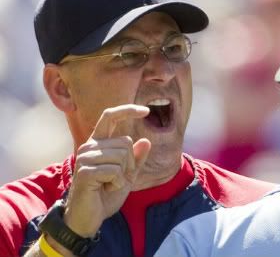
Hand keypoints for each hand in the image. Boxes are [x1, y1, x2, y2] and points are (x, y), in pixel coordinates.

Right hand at [63, 104, 150, 237]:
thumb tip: (146, 140)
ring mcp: (85, 157)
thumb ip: (136, 159)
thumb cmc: (106, 195)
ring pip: (122, 156)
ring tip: (109, 184)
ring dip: (123, 175)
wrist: (88, 217)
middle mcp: (89, 146)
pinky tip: (106, 189)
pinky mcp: (85, 171)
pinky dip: (118, 183)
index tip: (145, 111)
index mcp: (98, 143)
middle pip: (126, 141)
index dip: (127, 110)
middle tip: (117, 179)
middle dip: (130, 163)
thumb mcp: (127, 175)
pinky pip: (115, 171)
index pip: (109, 117)